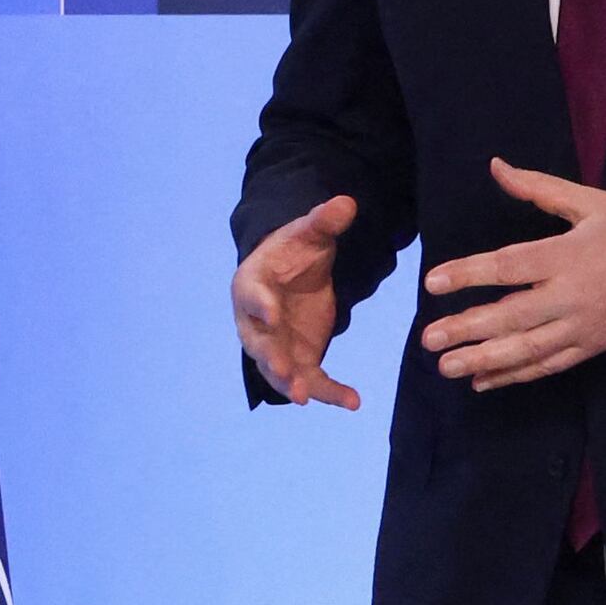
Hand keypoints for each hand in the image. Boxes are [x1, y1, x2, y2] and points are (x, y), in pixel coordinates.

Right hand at [232, 195, 365, 409]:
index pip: (252, 295)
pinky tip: (353, 401)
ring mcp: (275, 345)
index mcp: (252, 285)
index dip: (260, 305)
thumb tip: (346, 203)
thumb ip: (323, 222)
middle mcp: (256, 321)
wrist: (290, 274)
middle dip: (270, 358)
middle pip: (258, 343)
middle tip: (284, 372)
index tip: (272, 314)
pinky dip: (329, 392)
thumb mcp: (308, 234)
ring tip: (306, 398)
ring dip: (290, 385)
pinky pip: (311, 380)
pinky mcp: (297, 360)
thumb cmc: (291, 253)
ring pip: (277, 370)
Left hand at [416, 159, 605, 389]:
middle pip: (512, 317)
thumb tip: (497, 167)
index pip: (509, 267)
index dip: (469, 274)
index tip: (434, 282)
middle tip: (429, 339)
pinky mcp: (590, 348)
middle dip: (468, 329)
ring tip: (445, 367)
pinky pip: (547, 367)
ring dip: (484, 360)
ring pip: (526, 350)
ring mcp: (580, 327)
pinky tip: (482, 382)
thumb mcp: (591, 201)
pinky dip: (514, 376)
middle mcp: (571, 296)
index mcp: (568, 256)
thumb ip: (539, 187)